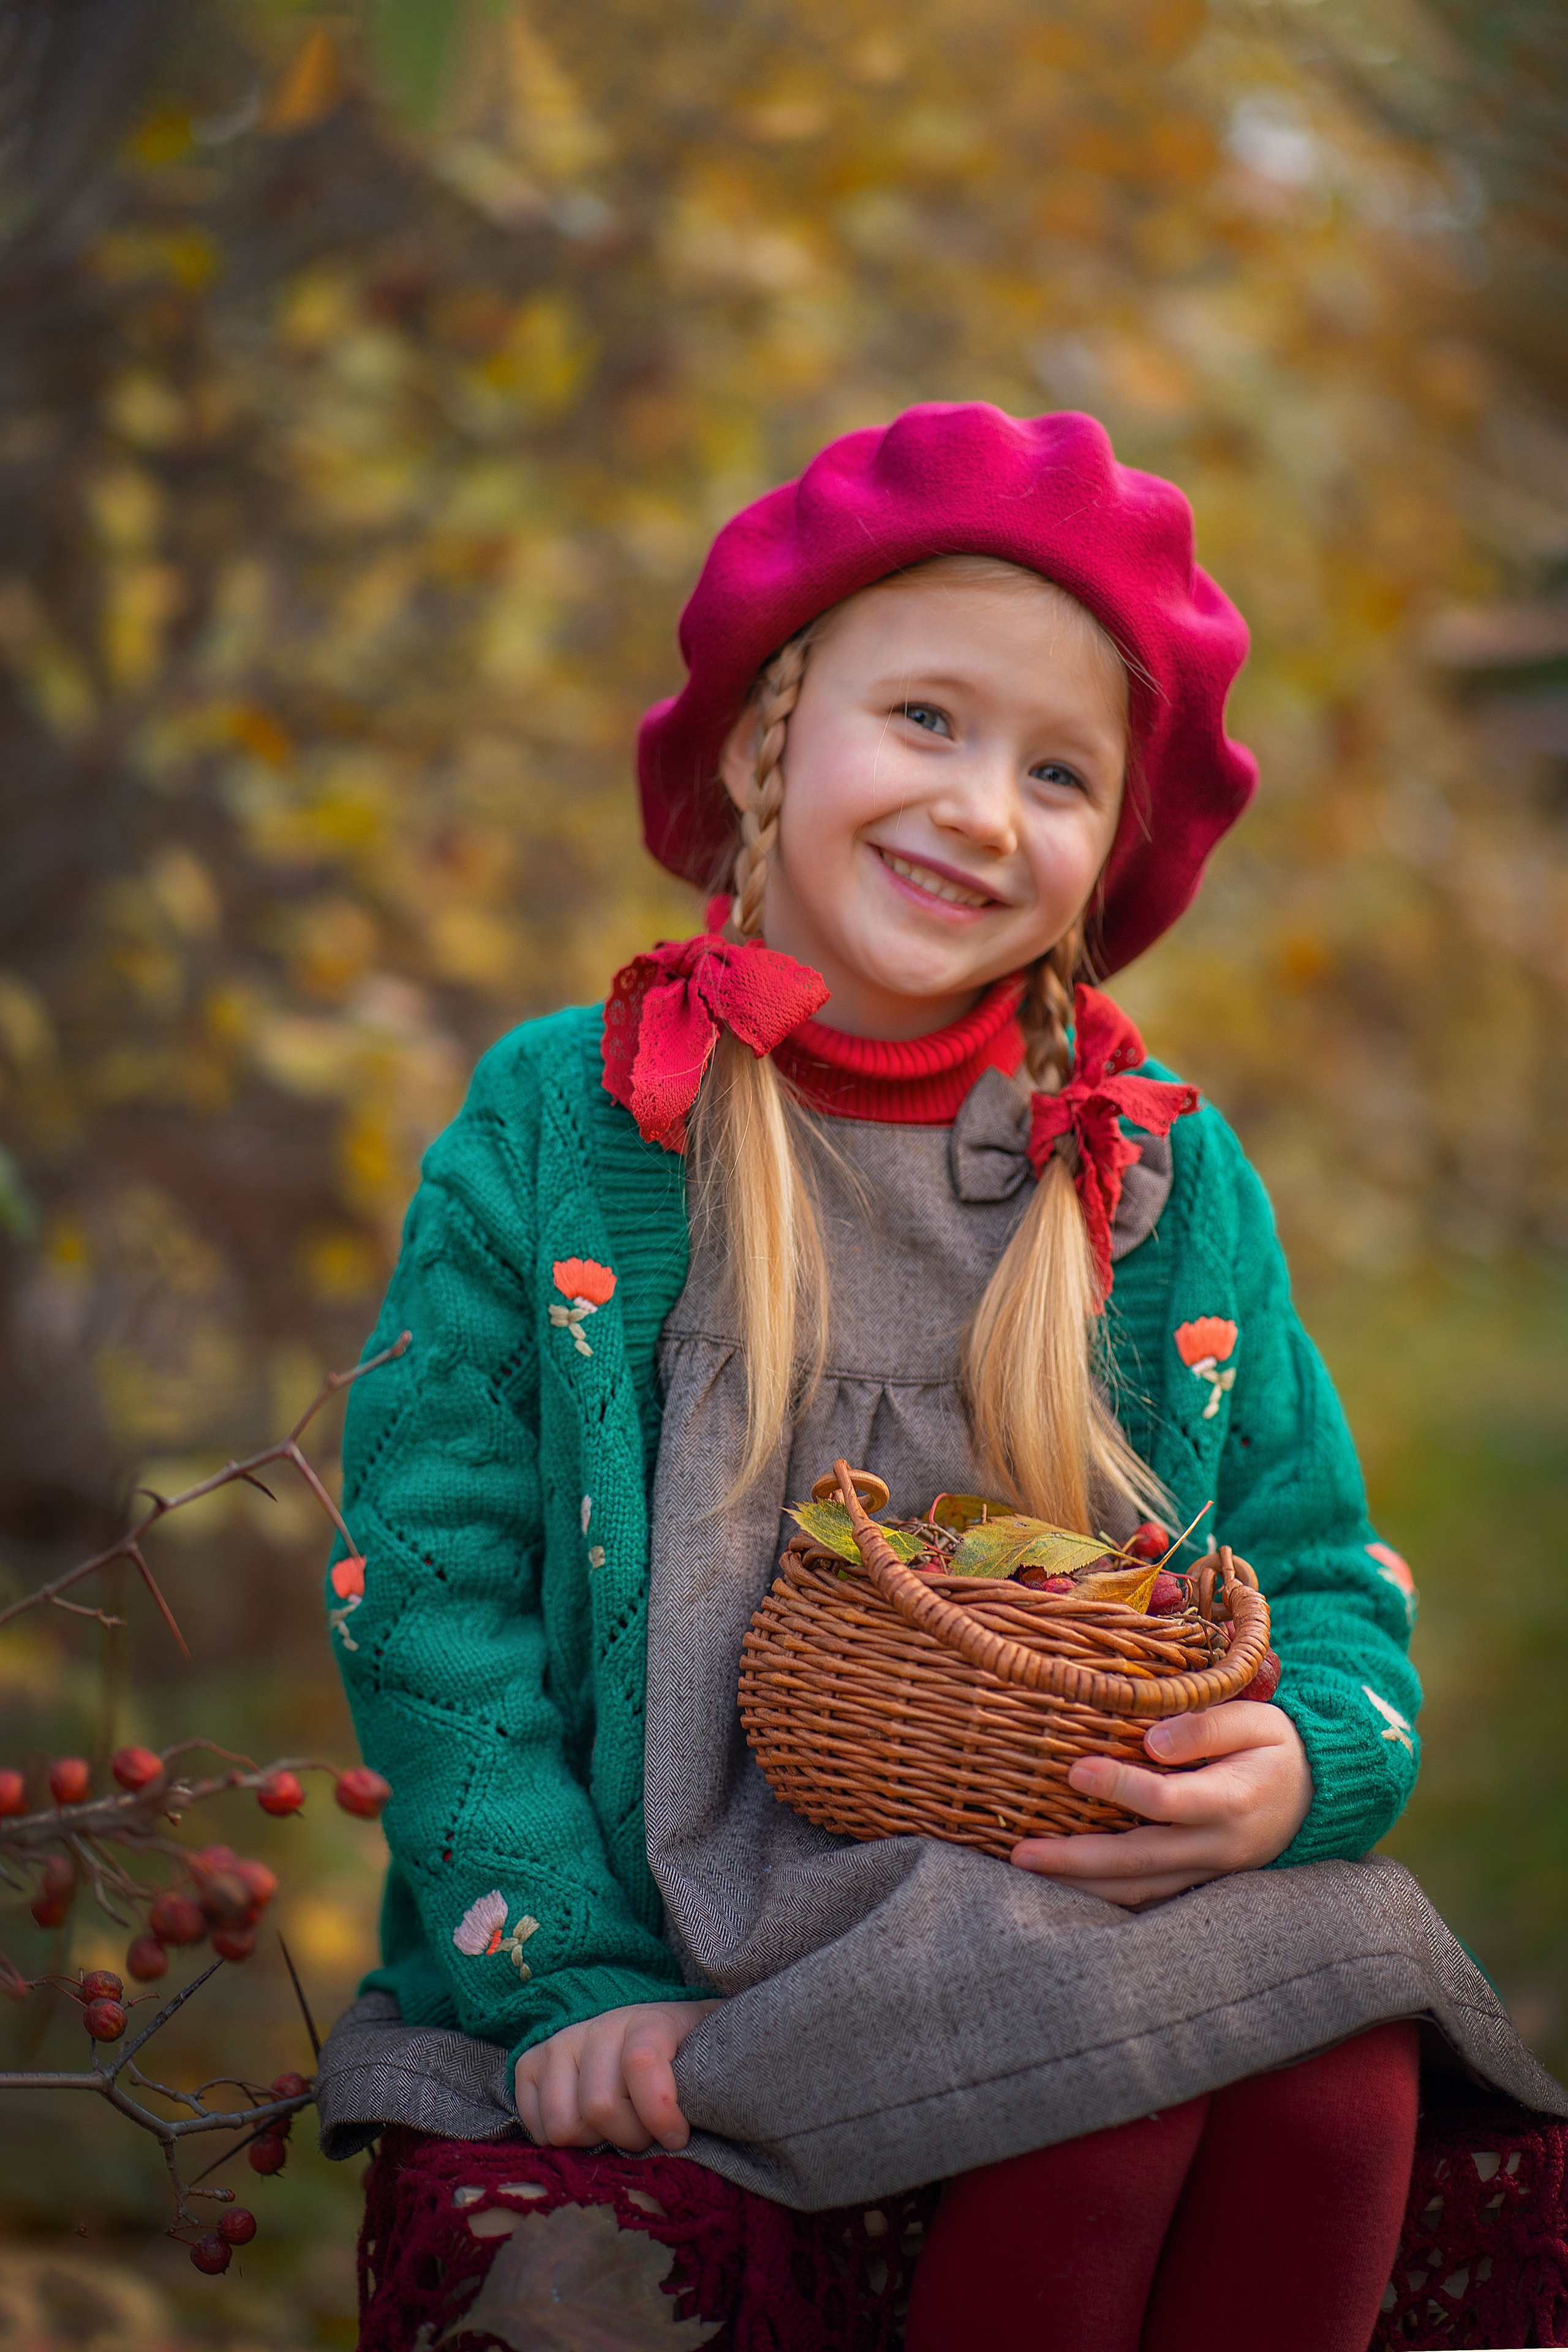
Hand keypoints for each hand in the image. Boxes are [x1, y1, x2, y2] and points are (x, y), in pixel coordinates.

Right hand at [513, 2000, 719, 2153]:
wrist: (640, 2027)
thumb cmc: (683, 2053)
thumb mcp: (710, 2054)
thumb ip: (725, 2074)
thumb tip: (735, 2101)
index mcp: (650, 2022)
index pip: (642, 2062)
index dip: (659, 2112)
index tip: (677, 2137)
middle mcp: (600, 2027)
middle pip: (601, 2107)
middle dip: (629, 2137)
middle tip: (645, 2137)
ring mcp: (561, 2043)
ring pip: (564, 2123)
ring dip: (592, 2141)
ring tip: (614, 2131)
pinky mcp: (531, 2064)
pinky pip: (535, 2124)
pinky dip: (558, 2141)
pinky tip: (585, 2127)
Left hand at [1010, 1702, 1311, 1906]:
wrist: (1317, 1795)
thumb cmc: (1277, 1746)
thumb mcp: (1257, 1720)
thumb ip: (1207, 1725)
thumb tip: (1152, 1740)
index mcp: (1231, 1800)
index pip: (1166, 1800)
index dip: (1119, 1786)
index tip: (1074, 1769)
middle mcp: (1216, 1846)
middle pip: (1138, 1861)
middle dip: (1076, 1860)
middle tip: (1021, 1853)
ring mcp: (1206, 1872)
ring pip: (1137, 1890)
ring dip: (1080, 1885)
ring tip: (1026, 1870)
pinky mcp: (1197, 1882)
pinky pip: (1146, 1898)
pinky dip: (1103, 1895)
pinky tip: (1063, 1884)